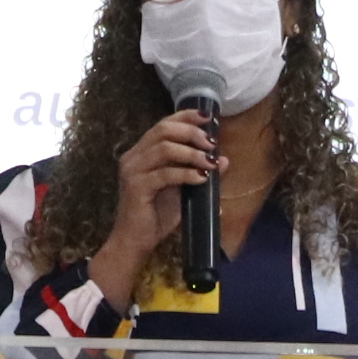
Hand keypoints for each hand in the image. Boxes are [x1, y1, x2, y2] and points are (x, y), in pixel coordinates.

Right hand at [86, 108, 220, 304]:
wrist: (135, 242)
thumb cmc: (157, 216)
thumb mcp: (184, 190)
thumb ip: (199, 172)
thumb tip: (224, 160)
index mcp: (142, 152)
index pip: (164, 124)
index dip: (186, 116)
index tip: (208, 118)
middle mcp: (134, 156)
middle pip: (164, 130)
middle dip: (192, 133)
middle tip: (212, 144)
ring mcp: (132, 170)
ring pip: (165, 149)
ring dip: (192, 153)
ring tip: (210, 163)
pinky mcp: (136, 186)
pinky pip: (165, 174)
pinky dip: (186, 174)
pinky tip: (201, 178)